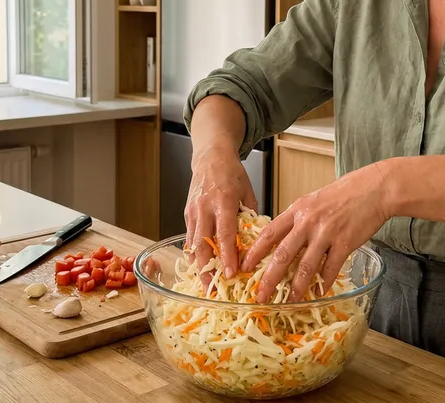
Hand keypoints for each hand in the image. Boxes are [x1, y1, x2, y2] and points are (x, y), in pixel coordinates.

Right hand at [185, 144, 257, 278]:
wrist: (210, 156)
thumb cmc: (232, 173)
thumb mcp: (248, 191)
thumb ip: (251, 216)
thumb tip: (258, 240)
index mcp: (224, 201)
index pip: (225, 233)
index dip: (228, 256)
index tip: (231, 274)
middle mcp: (205, 207)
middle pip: (203, 244)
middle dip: (207, 269)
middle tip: (212, 289)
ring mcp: (193, 211)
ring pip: (193, 244)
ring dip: (198, 266)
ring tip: (204, 285)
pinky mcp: (187, 214)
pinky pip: (190, 238)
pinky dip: (194, 254)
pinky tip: (199, 268)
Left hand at [241, 161, 391, 301]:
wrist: (373, 189)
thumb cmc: (343, 194)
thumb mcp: (312, 201)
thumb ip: (297, 220)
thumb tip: (281, 241)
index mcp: (297, 210)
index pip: (269, 233)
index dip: (255, 252)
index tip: (244, 266)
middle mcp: (308, 222)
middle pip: (282, 254)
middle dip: (269, 278)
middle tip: (261, 295)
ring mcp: (326, 233)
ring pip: (305, 266)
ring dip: (297, 287)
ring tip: (290, 301)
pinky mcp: (345, 243)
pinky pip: (330, 268)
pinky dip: (323, 283)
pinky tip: (319, 292)